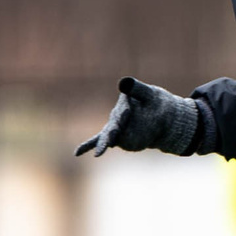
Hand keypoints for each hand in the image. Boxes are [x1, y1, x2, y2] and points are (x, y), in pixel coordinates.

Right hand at [75, 76, 201, 156]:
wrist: (159, 114)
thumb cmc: (154, 102)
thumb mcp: (149, 95)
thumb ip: (137, 89)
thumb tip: (123, 82)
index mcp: (126, 102)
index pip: (125, 108)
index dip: (126, 112)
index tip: (127, 113)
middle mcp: (117, 114)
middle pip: (115, 124)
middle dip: (114, 131)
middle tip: (112, 138)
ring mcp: (114, 125)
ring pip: (109, 135)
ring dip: (105, 143)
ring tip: (99, 153)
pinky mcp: (114, 135)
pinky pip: (98, 140)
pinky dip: (87, 146)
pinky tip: (76, 152)